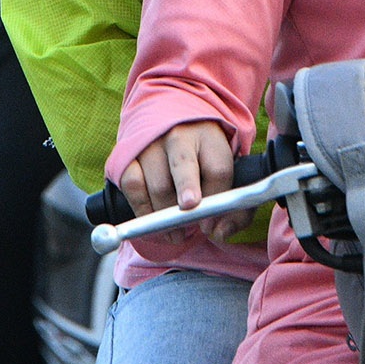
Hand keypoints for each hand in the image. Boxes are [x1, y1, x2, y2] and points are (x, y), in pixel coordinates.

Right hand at [118, 120, 235, 240]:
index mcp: (210, 138)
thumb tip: (218, 233)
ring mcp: (151, 145)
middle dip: (186, 191)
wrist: (171, 129)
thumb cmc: (203, 163)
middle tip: (189, 211)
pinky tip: (153, 224)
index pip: (218, 169)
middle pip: (184, 166)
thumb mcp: (228, 177)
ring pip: (158, 185)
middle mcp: (179, 137)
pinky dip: (142, 211)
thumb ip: (236, 212)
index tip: (211, 223)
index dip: (216, 199)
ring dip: (167, 216)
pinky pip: (133, 187)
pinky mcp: (129, 156)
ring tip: (176, 233)